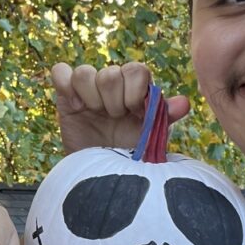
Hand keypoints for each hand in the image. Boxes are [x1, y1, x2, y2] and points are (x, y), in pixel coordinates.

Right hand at [51, 62, 189, 153]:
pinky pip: (60, 72)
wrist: (99, 175)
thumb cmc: (128, 154)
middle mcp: (112, 84)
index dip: (135, 92)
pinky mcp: (65, 95)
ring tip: (96, 115)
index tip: (135, 114)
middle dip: (113, 101)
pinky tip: (76, 107)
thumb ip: (165, 117)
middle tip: (114, 119)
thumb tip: (184, 103)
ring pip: (85, 73)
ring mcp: (87, 88)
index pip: (136, 70)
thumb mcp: (150, 138)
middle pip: (110, 73)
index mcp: (135, 88)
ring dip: (92, 98)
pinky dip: (67, 86)